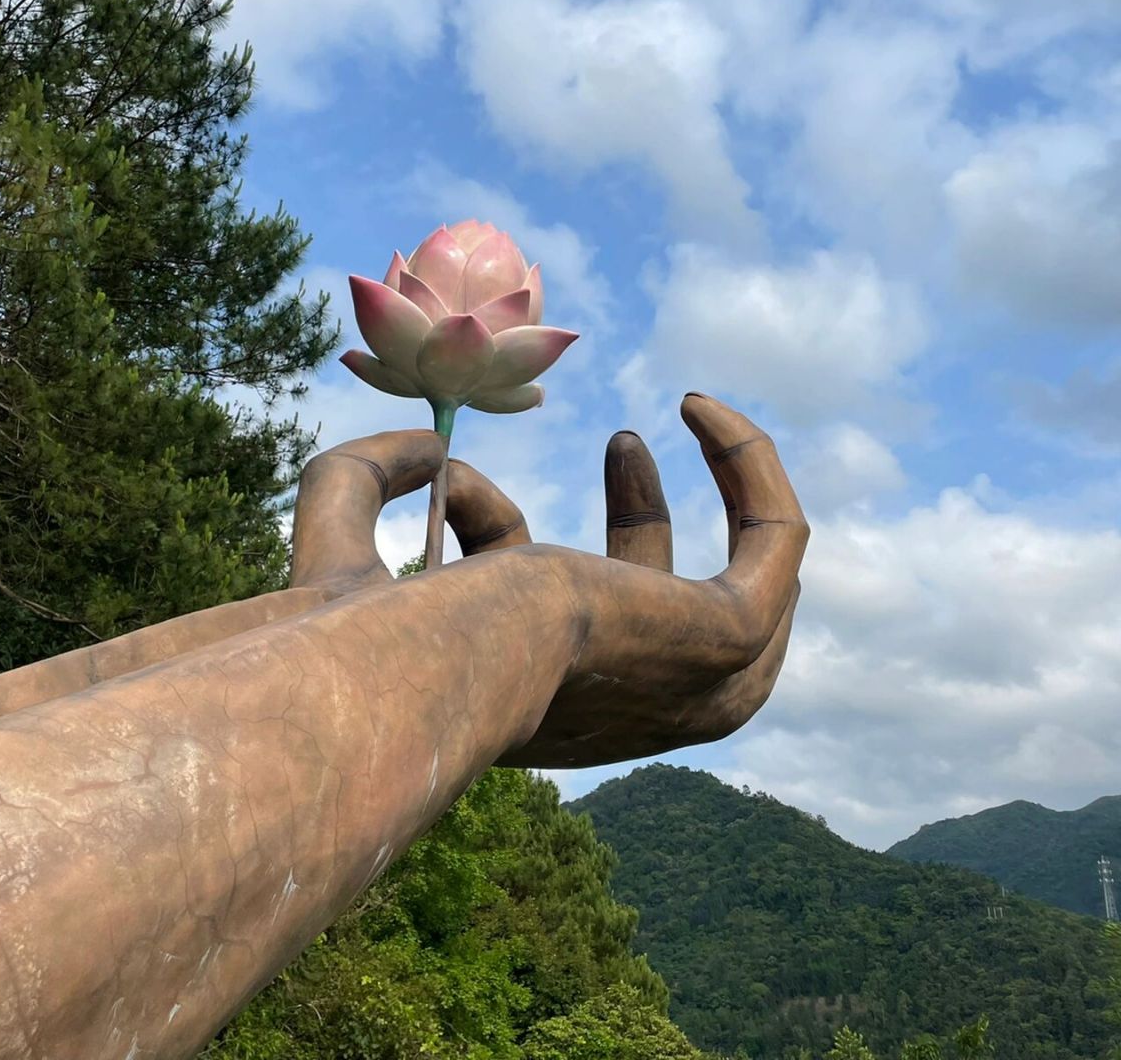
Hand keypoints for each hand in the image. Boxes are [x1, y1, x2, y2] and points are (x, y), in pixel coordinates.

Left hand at [284, 392, 807, 767]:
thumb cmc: (374, 632)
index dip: (531, 551)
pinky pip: (779, 539)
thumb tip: (426, 444)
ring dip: (729, 486)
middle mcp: (641, 712)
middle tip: (620, 444)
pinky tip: (700, 407)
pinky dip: (751, 465)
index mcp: (557, 711)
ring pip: (755, 576)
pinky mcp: (735, 637)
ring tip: (690, 411)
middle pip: (687, 608)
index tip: (505, 477)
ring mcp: (698, 683)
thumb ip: (355, 484)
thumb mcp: (340, 546)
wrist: (437, 660)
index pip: (590, 637)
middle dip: (650, 518)